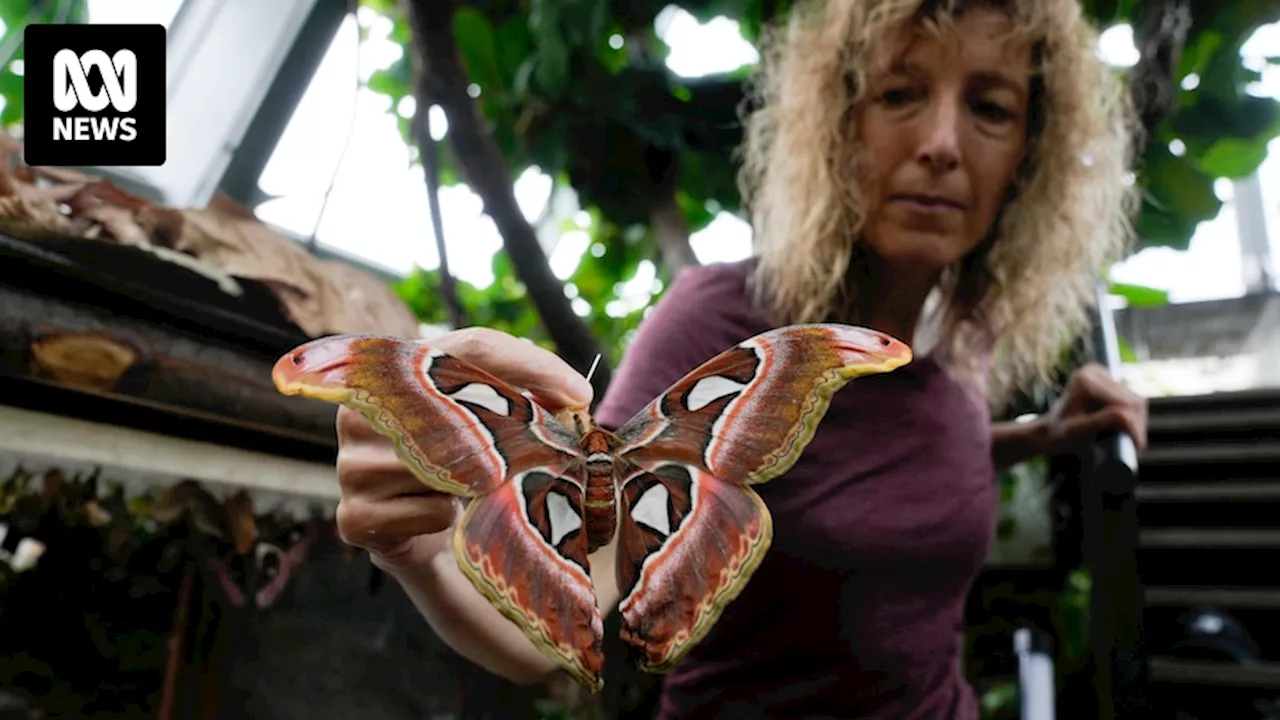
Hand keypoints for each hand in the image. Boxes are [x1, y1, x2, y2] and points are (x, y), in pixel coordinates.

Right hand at [333, 327, 593, 570]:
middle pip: (453, 407)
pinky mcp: (356, 517)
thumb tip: (576, 396)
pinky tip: (445, 519)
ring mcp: (351, 465)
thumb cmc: (460, 465)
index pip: (470, 346)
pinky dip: (451, 518)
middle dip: (511, 432)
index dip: (529, 364)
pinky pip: (430, 512)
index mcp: (392, 370)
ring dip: (477, 483)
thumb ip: (522, 392)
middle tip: (549, 451)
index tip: (581, 393)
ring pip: (441, 467)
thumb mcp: (487, 420)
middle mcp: (360, 409)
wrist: (418, 537)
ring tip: (472, 488)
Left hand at [1042, 362, 1147, 454]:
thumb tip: (1128, 417)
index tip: (1137, 446)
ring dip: (1138, 422)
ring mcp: (1103, 375)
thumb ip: (1101, 422)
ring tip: (1132, 440)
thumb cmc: (1059, 434)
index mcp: (1084, 380)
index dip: (1133, 426)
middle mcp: (1094, 372)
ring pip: (1136, 402)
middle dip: (1137, 425)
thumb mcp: (1077, 430)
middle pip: (1132, 401)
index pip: (1122, 404)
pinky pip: (1134, 401)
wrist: (1050, 430)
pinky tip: (1127, 430)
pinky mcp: (1110, 381)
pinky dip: (1134, 418)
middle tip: (1137, 446)